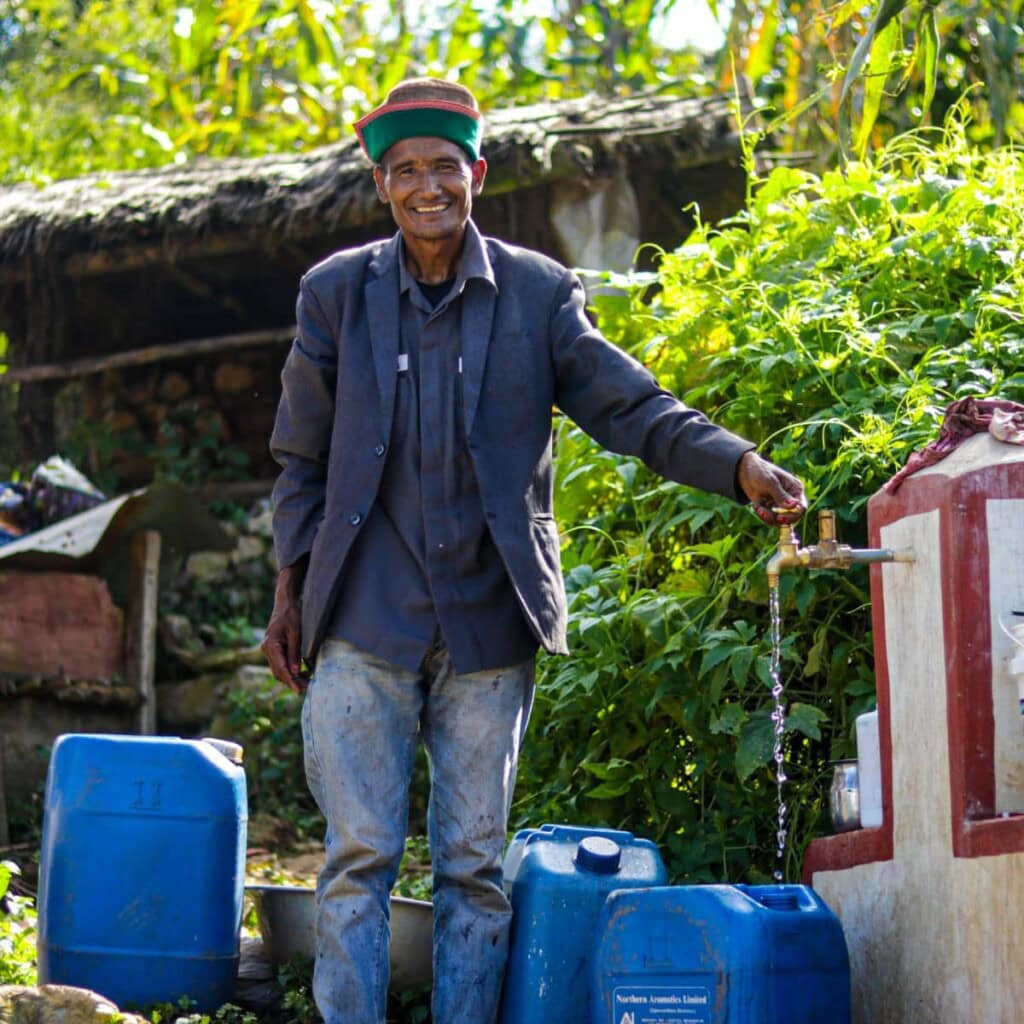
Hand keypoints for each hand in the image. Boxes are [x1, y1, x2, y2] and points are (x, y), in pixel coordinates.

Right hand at [260, 564, 309, 693]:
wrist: (284, 604)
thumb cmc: (291, 615)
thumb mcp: (296, 634)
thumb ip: (295, 653)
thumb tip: (295, 671)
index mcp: (271, 645)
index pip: (281, 668)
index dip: (290, 681)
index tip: (299, 690)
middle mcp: (266, 649)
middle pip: (278, 672)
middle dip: (292, 681)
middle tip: (307, 688)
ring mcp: (268, 650)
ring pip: (278, 669)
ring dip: (291, 677)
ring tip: (307, 681)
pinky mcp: (272, 649)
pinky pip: (280, 663)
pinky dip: (289, 669)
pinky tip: (301, 672)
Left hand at [736, 451, 806, 526]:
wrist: (745, 471)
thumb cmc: (760, 472)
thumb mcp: (770, 482)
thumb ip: (781, 495)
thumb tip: (794, 506)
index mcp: (795, 489)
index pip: (802, 506)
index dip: (795, 514)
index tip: (781, 516)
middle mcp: (791, 498)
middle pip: (794, 516)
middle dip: (783, 519)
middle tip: (773, 517)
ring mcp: (781, 505)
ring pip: (781, 520)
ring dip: (769, 517)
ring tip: (759, 508)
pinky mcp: (771, 509)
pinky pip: (770, 519)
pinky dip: (763, 516)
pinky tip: (757, 507)